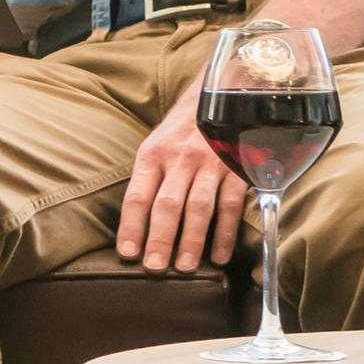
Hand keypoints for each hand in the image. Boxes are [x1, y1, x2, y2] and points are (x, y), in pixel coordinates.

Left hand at [117, 86, 244, 273]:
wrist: (222, 95)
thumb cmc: (181, 131)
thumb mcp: (156, 145)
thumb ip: (149, 179)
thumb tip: (134, 223)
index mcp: (152, 155)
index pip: (138, 196)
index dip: (131, 226)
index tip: (127, 253)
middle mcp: (179, 159)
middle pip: (167, 206)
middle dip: (159, 239)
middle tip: (154, 268)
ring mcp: (210, 164)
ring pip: (198, 208)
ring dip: (191, 241)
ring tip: (184, 268)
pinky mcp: (237, 169)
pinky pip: (230, 206)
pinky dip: (225, 233)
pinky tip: (219, 256)